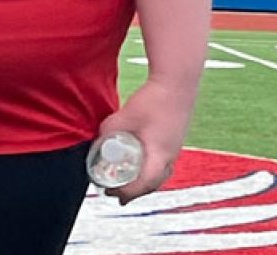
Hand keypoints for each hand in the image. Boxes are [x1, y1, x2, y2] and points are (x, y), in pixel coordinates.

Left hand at [95, 77, 196, 204]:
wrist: (178, 80)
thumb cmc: (154, 99)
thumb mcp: (125, 116)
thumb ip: (109, 130)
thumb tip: (97, 142)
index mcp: (160, 155)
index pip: (143, 184)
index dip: (125, 191)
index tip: (110, 191)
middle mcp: (171, 155)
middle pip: (153, 184)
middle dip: (134, 193)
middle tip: (117, 195)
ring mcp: (176, 147)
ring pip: (161, 174)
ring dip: (144, 182)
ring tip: (130, 183)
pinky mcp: (176, 138)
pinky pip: (165, 163)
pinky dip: (152, 170)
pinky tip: (144, 162)